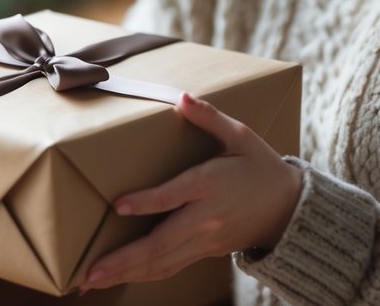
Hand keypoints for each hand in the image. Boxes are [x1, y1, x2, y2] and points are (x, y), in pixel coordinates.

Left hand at [79, 91, 301, 292]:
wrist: (290, 208)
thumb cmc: (262, 166)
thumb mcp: (241, 135)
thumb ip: (209, 118)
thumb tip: (182, 98)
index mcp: (210, 185)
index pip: (173, 196)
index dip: (145, 202)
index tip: (117, 206)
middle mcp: (205, 218)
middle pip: (161, 243)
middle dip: (123, 259)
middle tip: (90, 272)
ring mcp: (206, 240)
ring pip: (162, 262)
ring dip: (126, 273)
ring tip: (92, 281)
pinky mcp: (205, 251)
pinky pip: (171, 267)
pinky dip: (144, 275)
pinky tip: (122, 278)